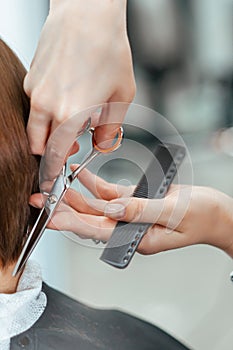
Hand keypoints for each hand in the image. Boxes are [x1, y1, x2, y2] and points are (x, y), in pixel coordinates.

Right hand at [25, 0, 134, 176]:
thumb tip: (102, 146)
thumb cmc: (109, 50)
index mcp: (71, 115)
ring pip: (35, 125)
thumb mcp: (121, 96)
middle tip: (70, 148)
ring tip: (72, 119)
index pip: (54, 156)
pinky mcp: (31, 77)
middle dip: (52, 153)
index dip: (53, 172)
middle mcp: (46, 105)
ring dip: (49, 132)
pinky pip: (36, 103)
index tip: (54, 181)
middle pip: (39, 145)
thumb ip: (110, 128)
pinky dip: (48, 109)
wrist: (87, 13)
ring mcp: (35, 91)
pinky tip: (67, 95)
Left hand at [30, 167, 232, 257]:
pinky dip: (95, 184)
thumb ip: (140, 211)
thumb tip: (111, 209)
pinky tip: (80, 174)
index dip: (71, 223)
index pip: (97, 231)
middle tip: (42, 200)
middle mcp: (129, 228)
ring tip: (55, 184)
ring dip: (76, 195)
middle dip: (65, 209)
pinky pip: (110, 193)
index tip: (49, 218)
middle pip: (90, 219)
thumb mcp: (173, 213)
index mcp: (137, 238)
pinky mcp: (135, 201)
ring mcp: (130, 214)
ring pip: (97, 205)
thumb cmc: (203, 217)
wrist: (218, 212)